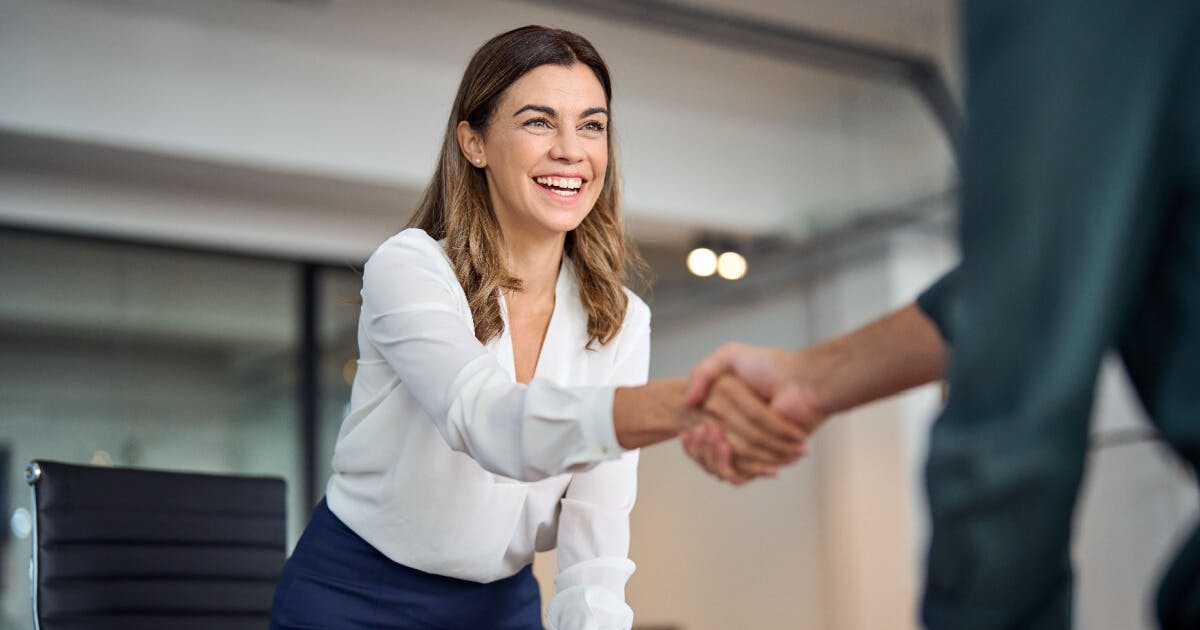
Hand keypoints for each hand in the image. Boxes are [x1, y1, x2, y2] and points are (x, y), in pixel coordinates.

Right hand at [679, 373, 807, 484]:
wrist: (800, 383)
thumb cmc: (770, 367)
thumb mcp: (729, 356)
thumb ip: (702, 372)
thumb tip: (686, 401)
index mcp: (727, 415)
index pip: (699, 439)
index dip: (690, 441)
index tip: (686, 431)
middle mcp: (738, 433)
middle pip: (707, 456)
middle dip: (699, 448)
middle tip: (701, 430)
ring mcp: (751, 448)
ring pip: (719, 467)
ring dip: (710, 455)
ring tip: (714, 435)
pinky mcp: (764, 459)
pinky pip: (739, 474)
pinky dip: (728, 465)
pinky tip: (723, 446)